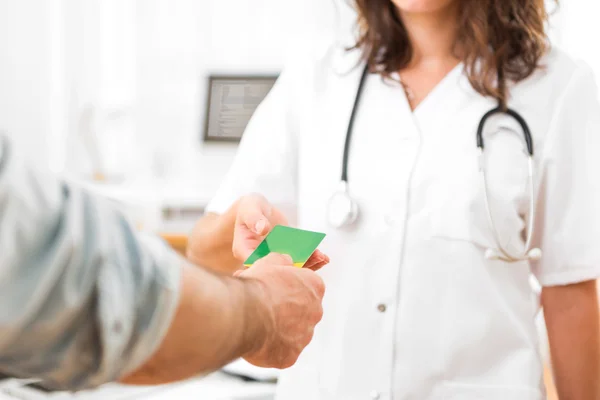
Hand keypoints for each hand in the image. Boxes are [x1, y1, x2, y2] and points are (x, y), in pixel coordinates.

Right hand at [233, 194, 328, 270]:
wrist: (256, 210)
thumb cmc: (249, 209)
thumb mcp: (250, 209)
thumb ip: (254, 218)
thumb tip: (262, 228)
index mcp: (245, 251)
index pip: (258, 265)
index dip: (274, 267)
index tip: (291, 262)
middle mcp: (260, 259)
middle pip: (277, 270)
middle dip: (297, 268)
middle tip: (315, 259)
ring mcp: (274, 258)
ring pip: (290, 267)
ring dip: (308, 264)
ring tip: (322, 258)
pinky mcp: (284, 255)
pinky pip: (297, 259)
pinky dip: (310, 258)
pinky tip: (322, 256)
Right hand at [238, 253, 325, 368]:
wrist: (245, 313)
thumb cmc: (258, 289)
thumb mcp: (269, 261)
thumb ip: (281, 260)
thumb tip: (284, 260)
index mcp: (314, 287)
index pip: (308, 286)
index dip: (290, 287)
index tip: (278, 289)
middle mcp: (315, 312)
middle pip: (303, 311)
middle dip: (286, 310)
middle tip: (266, 307)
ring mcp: (304, 336)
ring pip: (294, 333)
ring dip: (280, 329)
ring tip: (259, 324)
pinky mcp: (290, 355)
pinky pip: (283, 352)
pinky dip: (272, 348)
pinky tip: (258, 340)